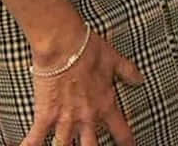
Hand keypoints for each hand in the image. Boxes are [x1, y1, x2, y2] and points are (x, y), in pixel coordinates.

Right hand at [20, 29, 144, 145]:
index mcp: (105, 104)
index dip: (127, 142)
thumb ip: (128, 71)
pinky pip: (36, 139)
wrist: (64, 43)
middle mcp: (86, 117)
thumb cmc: (88, 48)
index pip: (121, 131)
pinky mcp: (46, 115)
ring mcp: (66, 119)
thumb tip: (141, 79)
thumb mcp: (114, 58)